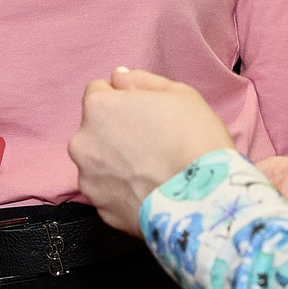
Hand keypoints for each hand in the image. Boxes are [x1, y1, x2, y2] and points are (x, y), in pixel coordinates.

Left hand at [70, 67, 232, 234]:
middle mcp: (83, 142)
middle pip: (96, 130)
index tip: (144, 114)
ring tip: (152, 170)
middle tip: (152, 143)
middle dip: (115, 133)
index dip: (124, 100)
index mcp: (98, 107)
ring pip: (99, 163)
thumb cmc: (195, 140)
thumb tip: (119, 77)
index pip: (99, 92)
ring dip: (116, 163)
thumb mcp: (178, 94)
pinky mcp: (101, 211)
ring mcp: (89, 180)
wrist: (204, 199)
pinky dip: (123, 192)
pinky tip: (149, 191)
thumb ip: (141, 81)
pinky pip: (109, 193)